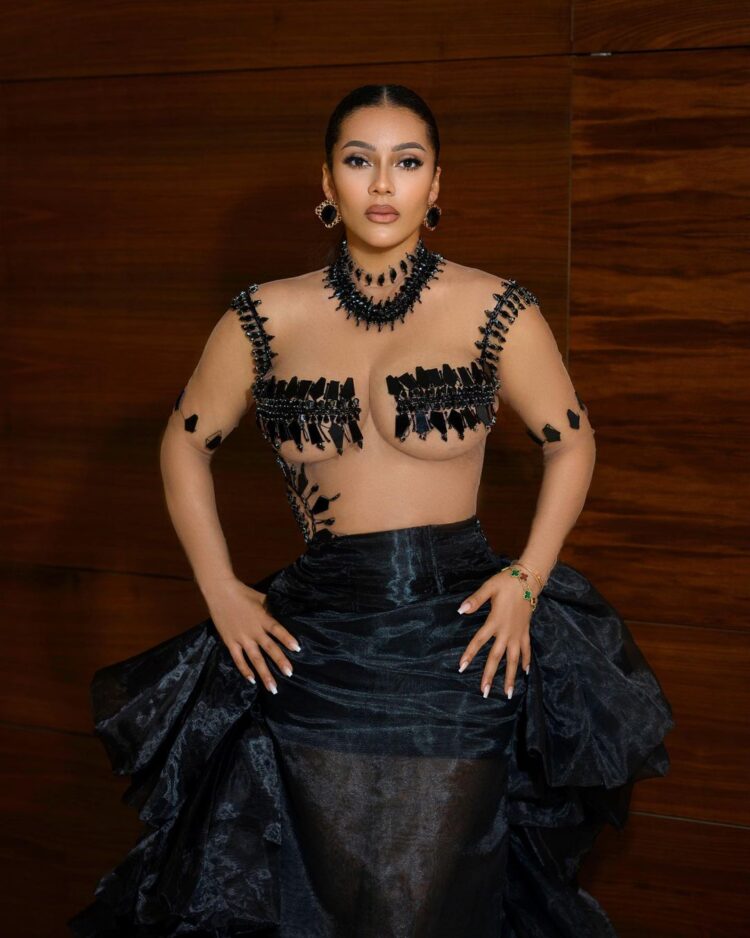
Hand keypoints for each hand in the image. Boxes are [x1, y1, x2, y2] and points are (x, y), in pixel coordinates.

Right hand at [203, 577, 300, 693]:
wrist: (220, 592)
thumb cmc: (243, 593)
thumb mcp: (261, 598)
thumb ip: (271, 609)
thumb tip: (283, 616)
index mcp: (262, 618)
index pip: (277, 630)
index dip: (287, 639)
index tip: (297, 649)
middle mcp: (253, 630)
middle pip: (269, 648)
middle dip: (280, 661)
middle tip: (290, 673)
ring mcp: (241, 638)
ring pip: (255, 659)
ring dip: (264, 673)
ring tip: (273, 687)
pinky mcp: (230, 642)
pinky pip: (238, 659)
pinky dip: (245, 670)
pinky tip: (252, 680)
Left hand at [456, 571, 533, 697]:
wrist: (528, 580)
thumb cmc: (506, 583)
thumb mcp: (489, 588)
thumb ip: (475, 600)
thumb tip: (461, 610)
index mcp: (495, 622)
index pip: (479, 641)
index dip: (470, 654)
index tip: (462, 668)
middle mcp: (506, 632)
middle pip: (496, 657)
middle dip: (490, 675)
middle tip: (484, 692)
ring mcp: (518, 634)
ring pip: (514, 659)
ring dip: (510, 676)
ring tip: (508, 693)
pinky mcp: (525, 632)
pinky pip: (527, 650)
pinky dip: (526, 661)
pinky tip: (525, 672)